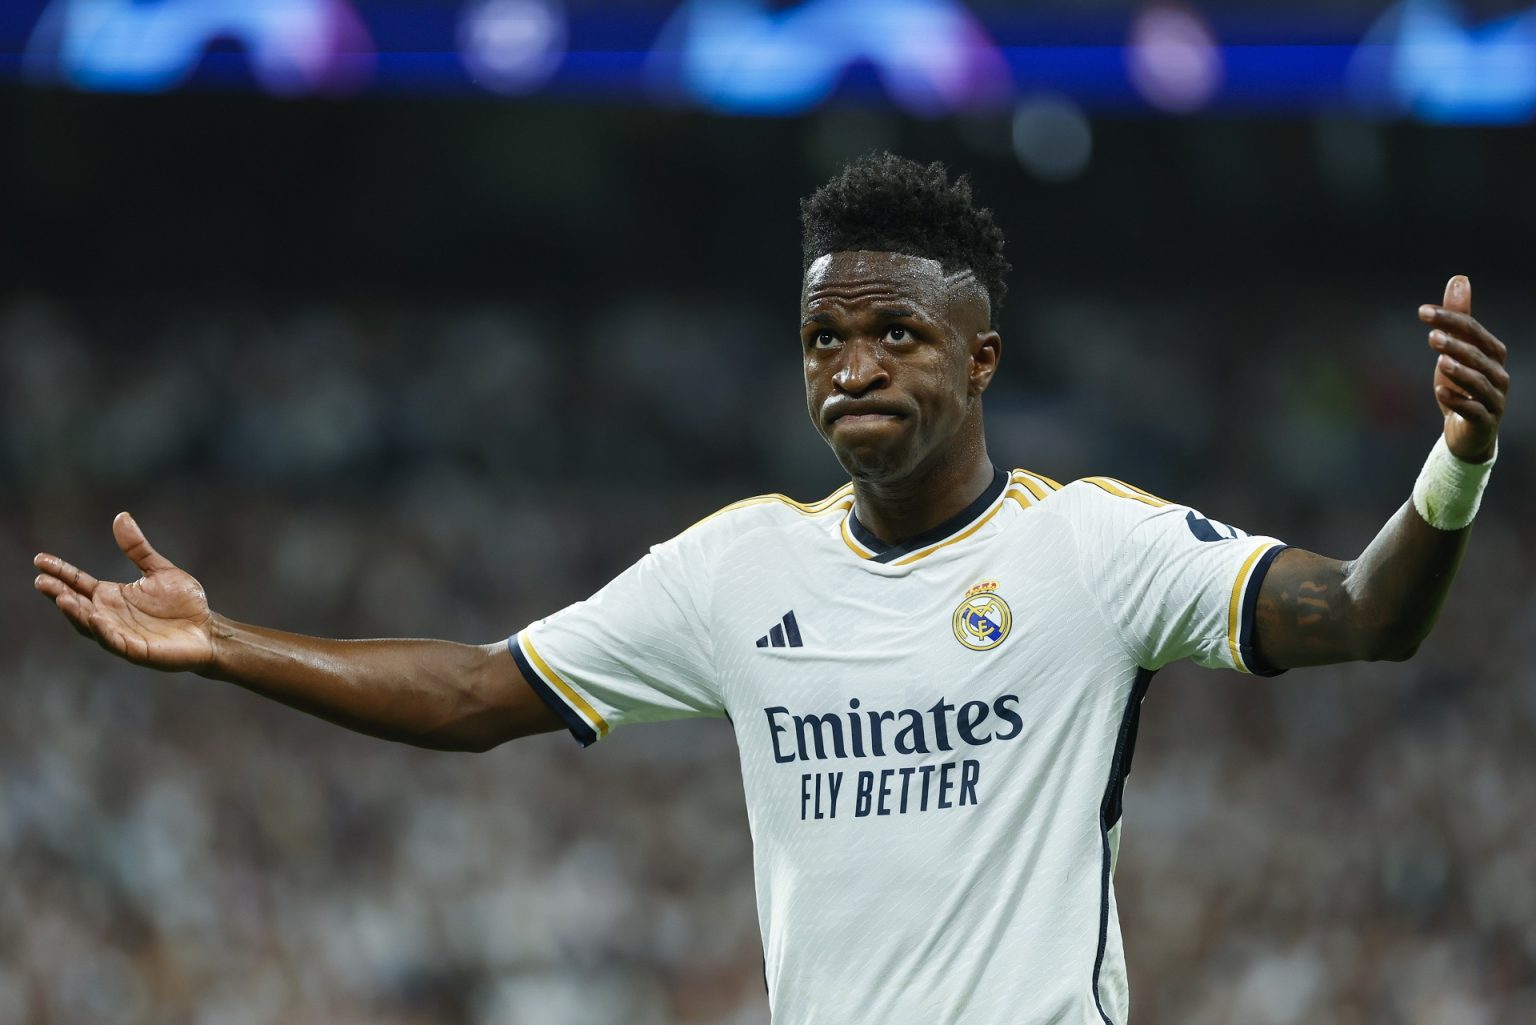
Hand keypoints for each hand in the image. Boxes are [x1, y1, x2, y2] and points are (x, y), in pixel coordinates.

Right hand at [33, 512, 214, 671]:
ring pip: (89, 625)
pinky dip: (103, 631)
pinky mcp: (137, 650)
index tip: (40, 559)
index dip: (60, 572)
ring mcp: (121, 633)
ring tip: (61, 598)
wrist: (209, 630)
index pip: (79, 582)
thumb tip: (121, 517)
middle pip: (77, 604)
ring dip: (75, 612)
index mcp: (112, 596)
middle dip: (58, 593)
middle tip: (41, 581)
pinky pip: (115, 641)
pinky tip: (96, 618)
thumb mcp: (159, 570)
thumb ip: (138, 549)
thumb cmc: (185, 604)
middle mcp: (110, 615)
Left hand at [1420, 275, 1507, 462]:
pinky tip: (1441, 393)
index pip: (1473, 331)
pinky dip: (1458, 401)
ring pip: (1480, 383)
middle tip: (1431, 337)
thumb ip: (1458, 317)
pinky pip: (1474, 410)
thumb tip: (1459, 278)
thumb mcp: (1456, 350)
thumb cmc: (1462, 385)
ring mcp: (1494, 399)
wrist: (1468, 431)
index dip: (1450, 319)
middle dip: (1456, 344)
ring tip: (1440, 362)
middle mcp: (1498, 374)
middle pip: (1478, 356)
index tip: (1422, 312)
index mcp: (1493, 354)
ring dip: (1460, 372)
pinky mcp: (1485, 421)